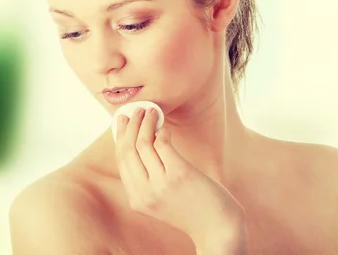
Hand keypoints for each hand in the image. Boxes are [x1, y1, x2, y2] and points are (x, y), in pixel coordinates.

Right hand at [114, 107, 247, 249]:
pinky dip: (162, 130)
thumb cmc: (192, 210)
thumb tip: (143, 143)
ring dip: (145, 122)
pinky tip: (166, 127)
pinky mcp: (179, 173)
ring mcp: (161, 184)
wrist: (217, 228)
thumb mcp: (161, 200)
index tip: (122, 121)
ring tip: (151, 112)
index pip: (121, 161)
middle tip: (136, 110)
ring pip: (143, 143)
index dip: (120, 137)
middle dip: (129, 126)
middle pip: (127, 150)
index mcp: (137, 200)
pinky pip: (162, 143)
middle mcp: (144, 193)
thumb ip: (149, 180)